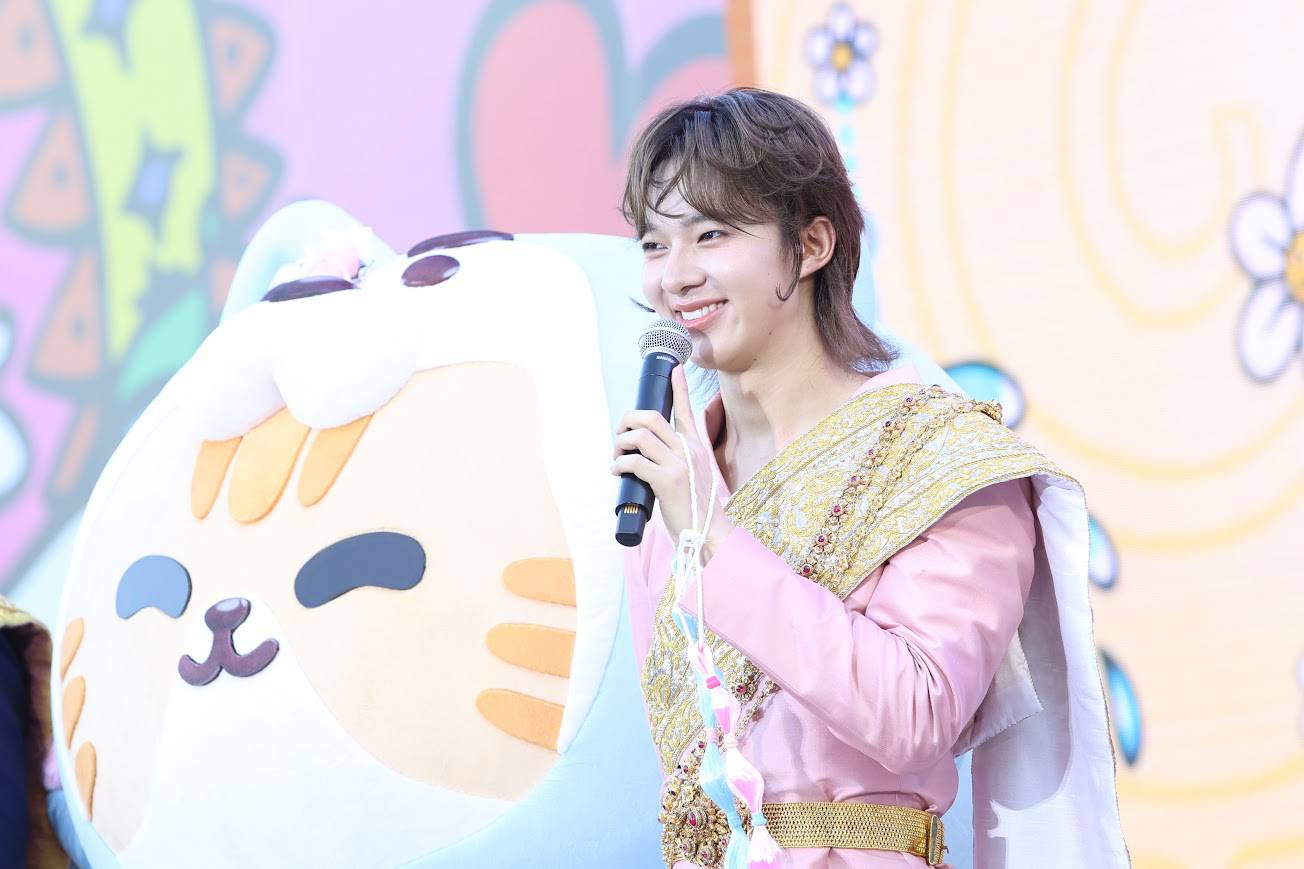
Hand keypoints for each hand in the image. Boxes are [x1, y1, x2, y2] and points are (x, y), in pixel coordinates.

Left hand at [610, 366, 734, 556]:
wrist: (707, 532)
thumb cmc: (694, 507)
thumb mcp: (692, 475)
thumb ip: (677, 460)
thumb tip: (648, 454)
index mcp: (695, 447)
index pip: (687, 410)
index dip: (680, 388)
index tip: (675, 369)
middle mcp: (688, 450)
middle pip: (653, 418)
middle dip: (628, 420)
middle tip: (620, 435)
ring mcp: (678, 464)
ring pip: (641, 436)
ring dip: (621, 442)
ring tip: (617, 455)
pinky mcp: (667, 481)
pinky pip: (636, 461)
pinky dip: (620, 463)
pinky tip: (617, 471)